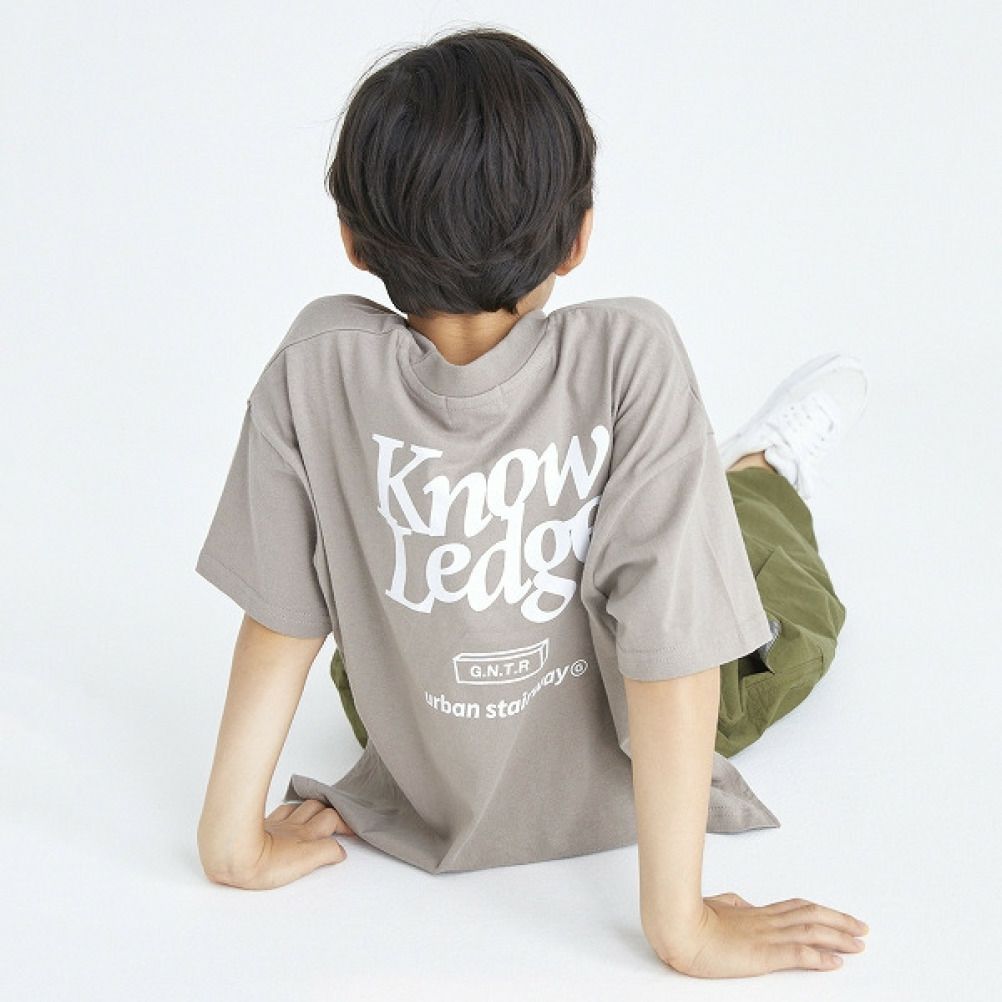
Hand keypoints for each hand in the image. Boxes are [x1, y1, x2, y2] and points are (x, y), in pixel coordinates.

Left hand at [205, 799, 355, 889]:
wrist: (230, 856)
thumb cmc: (262, 864)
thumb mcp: (303, 863)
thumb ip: (325, 854)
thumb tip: (340, 851)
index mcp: (305, 835)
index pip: (332, 819)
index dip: (344, 823)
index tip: (353, 831)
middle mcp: (293, 826)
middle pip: (317, 807)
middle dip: (329, 810)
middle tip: (337, 820)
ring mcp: (277, 824)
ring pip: (300, 806)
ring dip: (311, 807)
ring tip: (317, 812)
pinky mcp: (261, 826)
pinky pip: (281, 811)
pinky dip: (291, 810)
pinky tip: (288, 815)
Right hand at [650, 892, 869, 978]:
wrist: (678, 927)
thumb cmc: (688, 918)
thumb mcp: (715, 907)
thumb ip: (733, 906)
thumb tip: (742, 904)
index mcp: (754, 912)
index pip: (796, 908)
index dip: (820, 911)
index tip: (839, 916)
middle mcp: (765, 921)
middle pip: (811, 915)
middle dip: (840, 921)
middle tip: (862, 927)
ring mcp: (765, 936)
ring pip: (811, 931)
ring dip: (839, 937)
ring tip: (859, 943)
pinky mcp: (763, 954)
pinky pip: (799, 954)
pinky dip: (821, 957)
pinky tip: (837, 962)